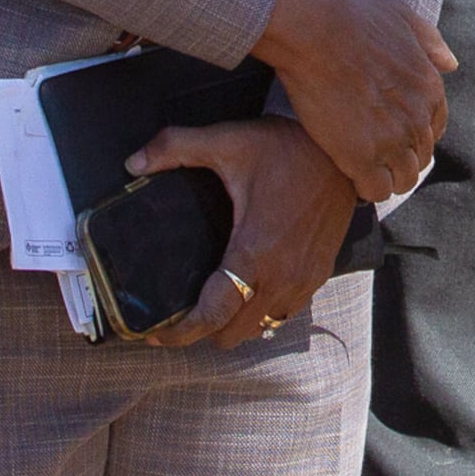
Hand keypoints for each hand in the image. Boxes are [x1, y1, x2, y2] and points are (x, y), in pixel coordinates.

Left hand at [131, 118, 357, 351]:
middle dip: (204, 330)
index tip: (156, 334)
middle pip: (232, 334)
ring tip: (216, 302)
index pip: (212, 315)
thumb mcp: (226, 141)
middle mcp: (281, 276)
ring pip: (260, 328)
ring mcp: (304, 279)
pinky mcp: (319, 274)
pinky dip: (264, 309)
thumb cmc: (285, 148)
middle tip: (183, 311)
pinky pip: (285, 312)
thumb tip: (133, 162)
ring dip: (236, 322)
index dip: (180, 333)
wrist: (341, 149)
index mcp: (254, 252)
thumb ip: (175, 148)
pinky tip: (250, 287)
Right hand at [251, 0, 453, 201]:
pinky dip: (367, 190)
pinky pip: (376, 190)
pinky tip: (352, 178)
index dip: (416, 135)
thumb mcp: (403, 16)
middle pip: (420, 158)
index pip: (435, 129)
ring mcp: (392, 140)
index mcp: (430, 88)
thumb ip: (430, 42)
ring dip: (388, 179)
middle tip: (376, 157)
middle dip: (402, 159)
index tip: (395, 135)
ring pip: (403, 180)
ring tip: (366, 173)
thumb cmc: (354, 18)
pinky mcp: (361, 157)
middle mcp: (418, 118)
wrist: (317, 31)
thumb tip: (452, 64)